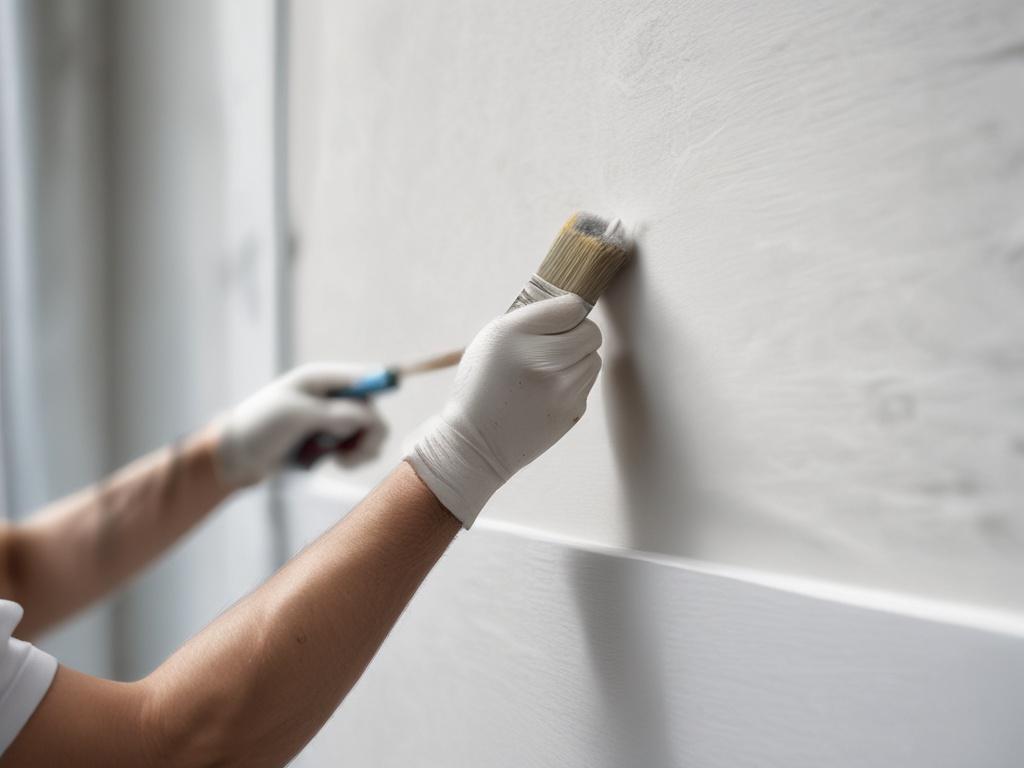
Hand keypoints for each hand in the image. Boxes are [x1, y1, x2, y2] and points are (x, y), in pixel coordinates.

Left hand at [216, 364, 388, 486]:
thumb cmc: (260, 428)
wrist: (237, 458)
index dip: (379, 391)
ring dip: (362, 448)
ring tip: (341, 462)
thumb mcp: (296, 416)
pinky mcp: (330, 440)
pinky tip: (336, 463)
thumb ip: (334, 414)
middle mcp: (331, 396)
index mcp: (321, 379)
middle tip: (352, 456)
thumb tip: (369, 416)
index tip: (382, 410)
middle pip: (372, 408)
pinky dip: (354, 457)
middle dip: (368, 433)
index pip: (365, 378)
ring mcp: (332, 418)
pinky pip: (358, 446)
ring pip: (369, 430)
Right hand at [407, 294, 601, 527]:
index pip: (572, 307)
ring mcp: (562, 387)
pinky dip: (573, 382)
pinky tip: (546, 392)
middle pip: (592, 332)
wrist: (477, 444)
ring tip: (548, 370)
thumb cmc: (482, 385)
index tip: (556, 320)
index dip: (566, 311)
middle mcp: (543, 359)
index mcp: (516, 334)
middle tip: (555, 345)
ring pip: (594, 357)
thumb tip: (572, 307)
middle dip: (577, 334)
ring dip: (578, 359)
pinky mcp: (574, 409)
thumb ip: (530, 319)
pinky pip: (587, 382)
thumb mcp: (491, 340)